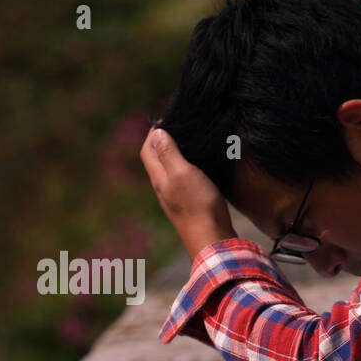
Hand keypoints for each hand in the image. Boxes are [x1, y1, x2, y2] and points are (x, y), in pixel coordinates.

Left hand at [140, 125, 235, 258]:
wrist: (212, 241)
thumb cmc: (198, 205)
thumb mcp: (183, 173)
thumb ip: (169, 153)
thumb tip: (158, 133)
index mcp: (159, 178)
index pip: (147, 150)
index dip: (153, 133)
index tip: (167, 119)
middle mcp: (163, 189)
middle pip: (156, 161)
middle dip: (162, 143)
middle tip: (177, 129)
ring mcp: (176, 200)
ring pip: (169, 172)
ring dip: (175, 157)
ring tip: (188, 145)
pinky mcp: (190, 208)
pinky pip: (182, 183)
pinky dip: (186, 171)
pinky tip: (199, 171)